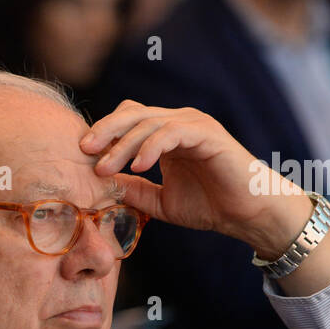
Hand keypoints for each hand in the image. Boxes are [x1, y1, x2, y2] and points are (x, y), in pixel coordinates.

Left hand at [81, 101, 312, 256]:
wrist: (248, 214)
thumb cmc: (209, 205)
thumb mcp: (159, 201)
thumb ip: (132, 191)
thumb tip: (101, 187)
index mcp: (165, 134)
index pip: (128, 120)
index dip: (104, 133)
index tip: (81, 156)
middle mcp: (178, 123)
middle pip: (132, 113)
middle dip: (105, 131)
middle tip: (83, 151)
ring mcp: (193, 125)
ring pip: (148, 122)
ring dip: (122, 144)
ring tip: (105, 168)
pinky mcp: (207, 134)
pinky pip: (172, 132)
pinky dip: (151, 146)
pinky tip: (138, 166)